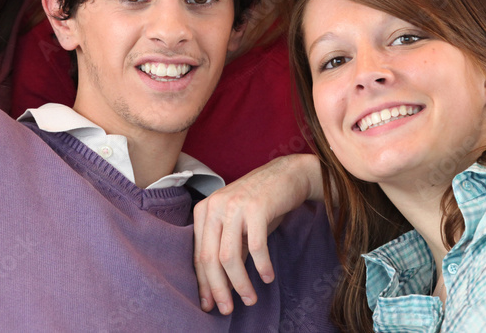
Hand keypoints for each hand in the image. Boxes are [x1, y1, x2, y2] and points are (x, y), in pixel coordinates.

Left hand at [192, 153, 321, 313]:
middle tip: (227, 310)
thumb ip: (228, 250)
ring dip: (240, 283)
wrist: (287, 174)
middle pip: (210, 259)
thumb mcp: (238, 226)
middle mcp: (214, 206)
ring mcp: (234, 206)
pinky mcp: (256, 207)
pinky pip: (256, 246)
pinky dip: (261, 266)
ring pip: (229, 257)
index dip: (204, 284)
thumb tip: (221, 286)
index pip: (199, 255)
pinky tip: (267, 277)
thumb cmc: (261, 204)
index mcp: (204, 211)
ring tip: (250, 299)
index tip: (209, 305)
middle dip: (218, 289)